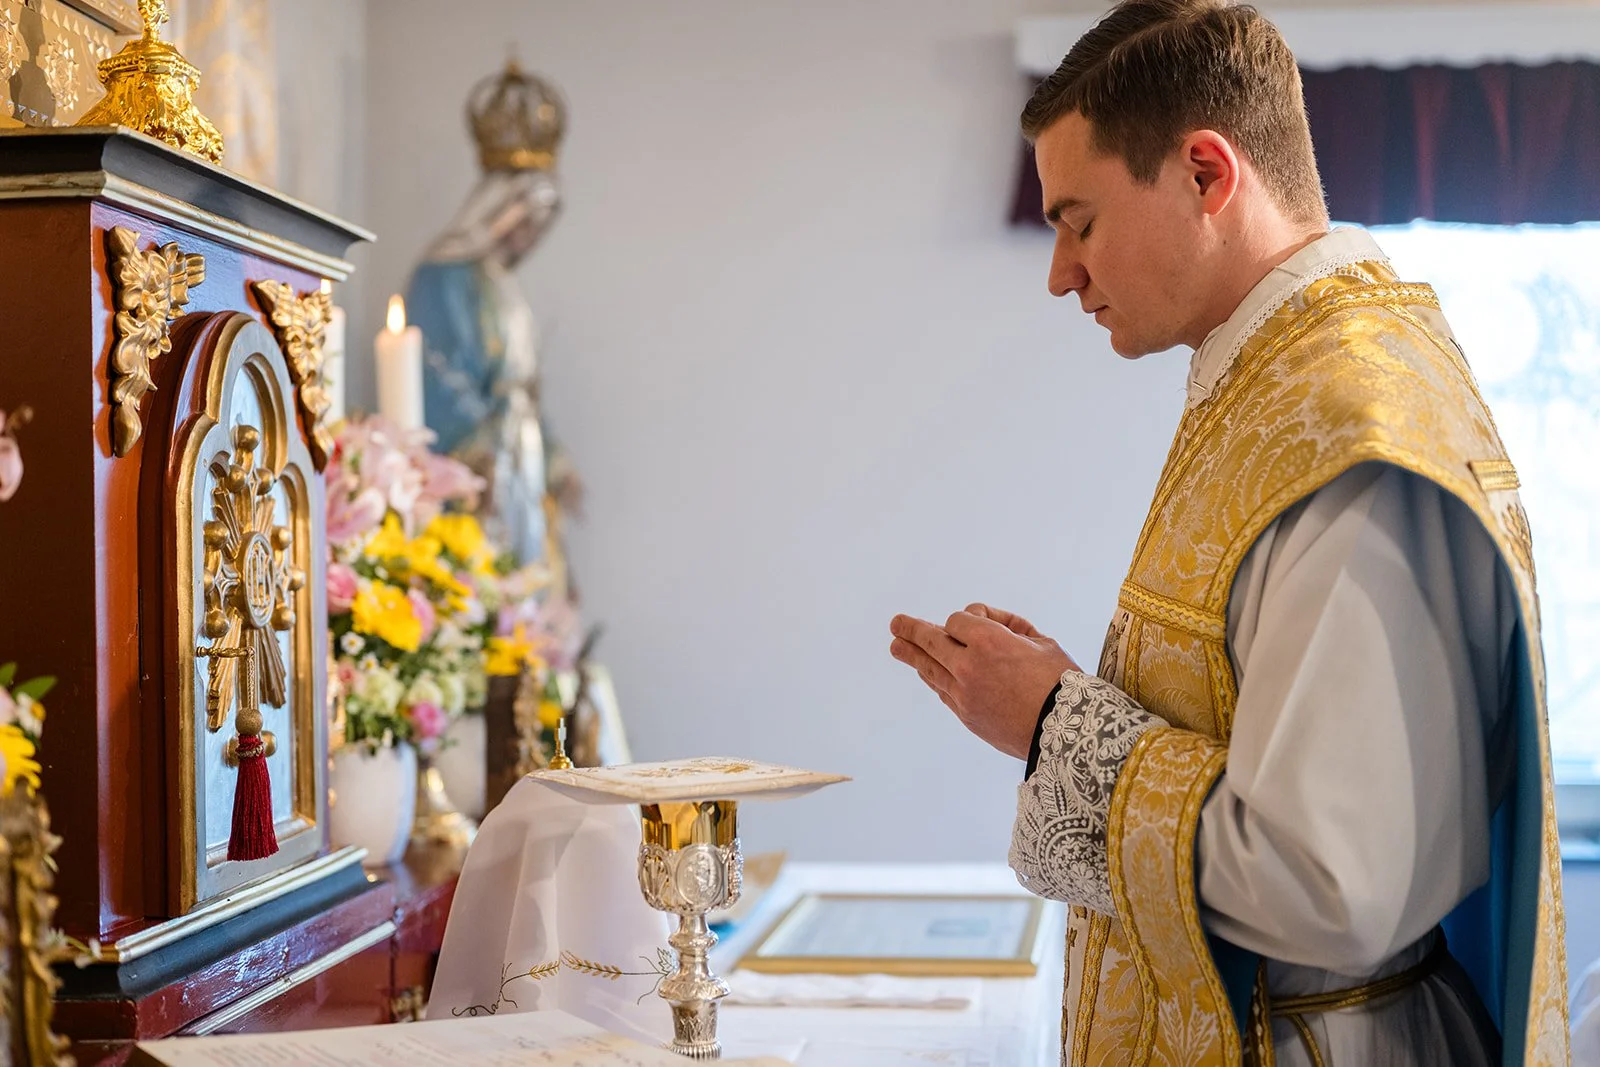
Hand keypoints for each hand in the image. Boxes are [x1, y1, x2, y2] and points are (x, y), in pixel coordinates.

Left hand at [889, 603, 1081, 759]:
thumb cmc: (1062, 684)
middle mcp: (970, 667)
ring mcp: (964, 694)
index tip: (978, 619)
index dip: (967, 617)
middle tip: (897, 624)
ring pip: (930, 669)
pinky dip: (935, 679)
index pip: (958, 620)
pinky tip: (927, 673)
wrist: (1066, 734)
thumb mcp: (1043, 643)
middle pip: (932, 641)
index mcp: (990, 643)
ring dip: (912, 655)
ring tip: (897, 646)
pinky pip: (943, 692)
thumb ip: (1011, 626)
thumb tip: (987, 620)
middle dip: (912, 630)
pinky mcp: (967, 716)